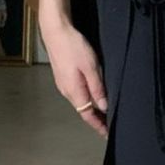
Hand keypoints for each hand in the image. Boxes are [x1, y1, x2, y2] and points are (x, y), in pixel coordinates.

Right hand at [39, 17, 107, 137]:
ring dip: (91, 107)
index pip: (87, 115)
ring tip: (104, 111)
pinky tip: (93, 93)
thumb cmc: (73, 46)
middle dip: (96, 118)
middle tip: (109, 123)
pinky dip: (86, 97)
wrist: (55, 30)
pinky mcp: (62, 76)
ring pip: (79, 100)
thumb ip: (97, 88)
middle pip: (83, 109)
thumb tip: (103, 106)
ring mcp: (63, 83)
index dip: (98, 125)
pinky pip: (76, 91)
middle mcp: (66, 91)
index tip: (107, 133)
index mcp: (74, 91)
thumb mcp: (91, 67)